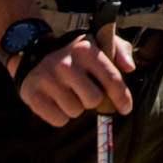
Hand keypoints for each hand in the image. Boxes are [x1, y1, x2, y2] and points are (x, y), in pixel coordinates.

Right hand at [9, 32, 133, 126]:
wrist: (33, 53)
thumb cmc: (75, 53)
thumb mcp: (98, 42)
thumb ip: (119, 51)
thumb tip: (130, 68)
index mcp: (86, 50)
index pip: (111, 79)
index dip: (122, 97)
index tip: (125, 109)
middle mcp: (67, 65)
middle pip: (94, 101)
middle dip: (92, 100)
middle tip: (83, 90)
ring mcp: (49, 80)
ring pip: (76, 112)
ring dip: (75, 107)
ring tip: (67, 93)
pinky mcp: (35, 96)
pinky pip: (59, 120)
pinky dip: (61, 116)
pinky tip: (56, 101)